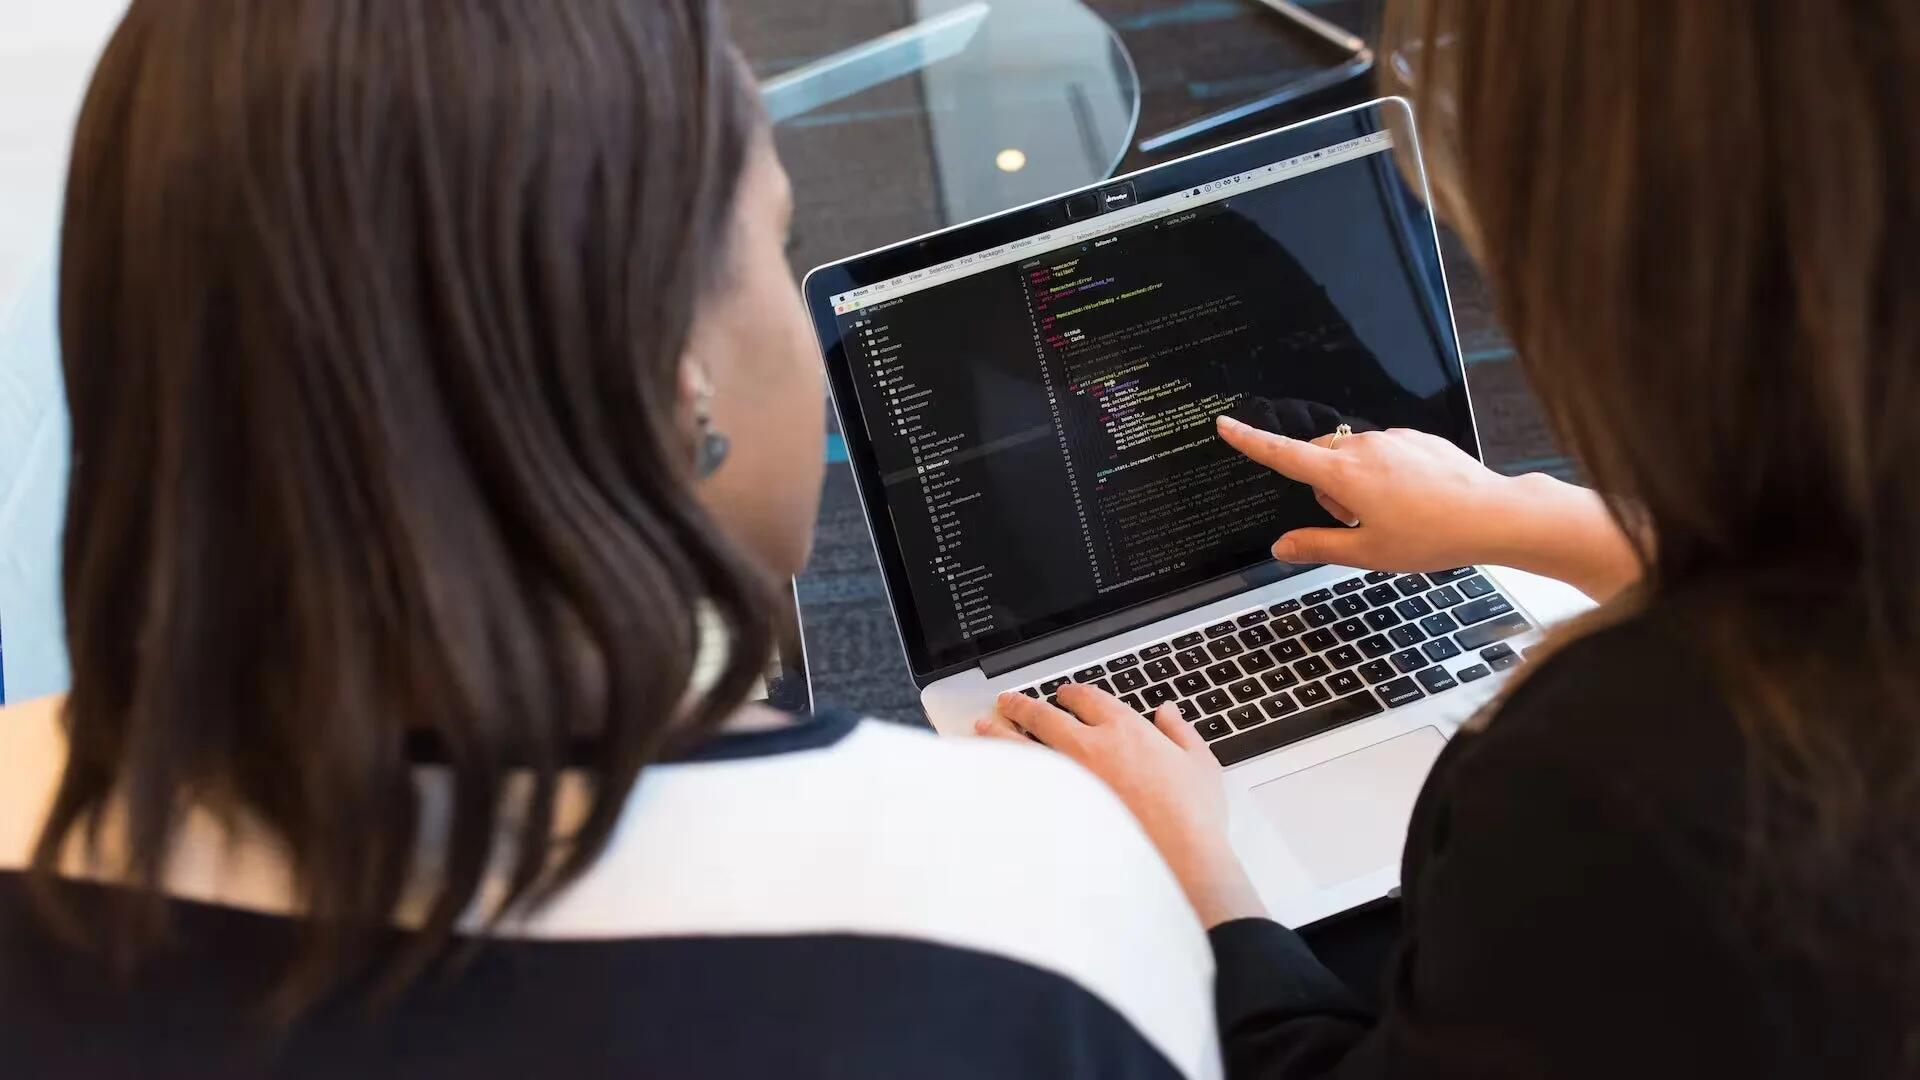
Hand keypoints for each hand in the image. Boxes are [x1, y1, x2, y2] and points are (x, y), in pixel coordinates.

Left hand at [979, 684, 1265, 927]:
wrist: (1178, 859)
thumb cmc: (1192, 816)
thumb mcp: (1199, 764)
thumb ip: (1180, 732)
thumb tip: (1167, 714)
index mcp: (1125, 729)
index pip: (1088, 699)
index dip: (1071, 693)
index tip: (1063, 695)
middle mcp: (1090, 746)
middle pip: (1044, 715)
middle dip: (1023, 705)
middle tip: (1009, 702)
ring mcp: (1068, 779)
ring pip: (1022, 746)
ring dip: (1001, 733)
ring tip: (985, 726)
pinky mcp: (1056, 809)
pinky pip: (1022, 784)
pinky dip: (1004, 774)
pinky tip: (993, 772)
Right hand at [1216, 415, 1641, 599]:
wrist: (1492, 514)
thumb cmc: (1432, 536)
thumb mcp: (1367, 553)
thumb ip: (1317, 546)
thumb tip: (1281, 547)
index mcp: (1343, 475)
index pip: (1283, 455)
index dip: (1250, 441)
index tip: (1226, 425)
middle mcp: (1363, 447)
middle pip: (1320, 461)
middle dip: (1326, 490)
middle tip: (1359, 524)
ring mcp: (1392, 439)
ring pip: (1353, 458)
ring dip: (1357, 484)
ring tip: (1395, 516)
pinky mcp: (1416, 438)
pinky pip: (1384, 453)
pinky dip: (1386, 475)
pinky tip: (1415, 500)